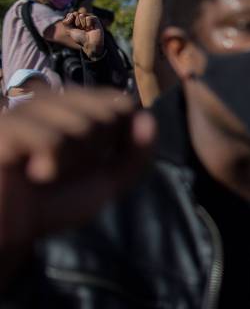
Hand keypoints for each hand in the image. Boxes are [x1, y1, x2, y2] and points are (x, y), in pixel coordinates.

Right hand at [0, 89, 153, 253]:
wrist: (7, 233)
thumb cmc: (54, 203)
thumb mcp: (106, 182)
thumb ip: (135, 154)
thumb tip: (148, 119)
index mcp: (76, 109)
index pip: (119, 102)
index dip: (116, 136)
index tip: (92, 159)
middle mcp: (51, 102)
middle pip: (104, 113)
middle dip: (93, 151)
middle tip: (63, 169)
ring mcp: (25, 111)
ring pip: (80, 125)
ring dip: (71, 160)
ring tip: (44, 172)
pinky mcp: (4, 128)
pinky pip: (49, 138)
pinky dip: (49, 163)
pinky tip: (31, 172)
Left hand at [62, 12, 103, 58]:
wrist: (90, 44)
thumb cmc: (80, 38)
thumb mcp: (69, 31)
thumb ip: (66, 22)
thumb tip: (72, 14)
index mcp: (75, 21)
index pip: (70, 14)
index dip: (70, 20)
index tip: (74, 28)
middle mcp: (82, 19)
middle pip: (75, 14)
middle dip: (77, 23)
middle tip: (82, 29)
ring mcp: (89, 18)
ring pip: (82, 15)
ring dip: (83, 24)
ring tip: (87, 29)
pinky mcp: (95, 19)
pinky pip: (88, 17)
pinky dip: (88, 24)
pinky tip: (91, 28)